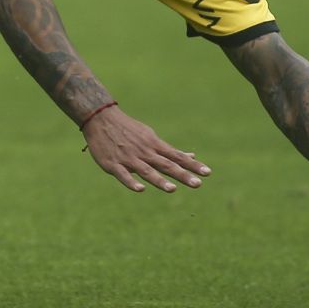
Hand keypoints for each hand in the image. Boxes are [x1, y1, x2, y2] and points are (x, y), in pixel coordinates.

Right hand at [82, 106, 209, 192]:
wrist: (100, 118)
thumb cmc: (128, 129)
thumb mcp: (150, 137)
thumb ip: (169, 151)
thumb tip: (191, 156)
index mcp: (154, 146)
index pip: (177, 156)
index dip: (192, 165)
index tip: (208, 173)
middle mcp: (144, 152)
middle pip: (166, 165)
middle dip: (182, 175)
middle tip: (198, 184)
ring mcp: (128, 158)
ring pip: (146, 171)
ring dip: (160, 180)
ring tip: (173, 189)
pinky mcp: (113, 164)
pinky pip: (123, 175)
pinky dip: (131, 182)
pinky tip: (141, 189)